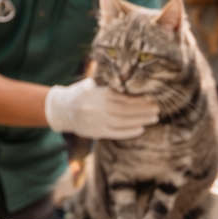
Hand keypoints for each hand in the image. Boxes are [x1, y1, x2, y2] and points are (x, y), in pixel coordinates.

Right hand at [44, 77, 158, 139]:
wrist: (60, 110)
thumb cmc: (79, 94)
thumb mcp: (88, 85)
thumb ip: (105, 87)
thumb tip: (127, 85)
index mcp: (96, 94)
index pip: (121, 98)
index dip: (137, 99)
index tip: (150, 98)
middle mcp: (96, 108)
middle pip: (124, 111)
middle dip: (142, 110)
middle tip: (157, 108)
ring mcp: (96, 122)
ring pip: (122, 122)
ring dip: (140, 121)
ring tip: (154, 119)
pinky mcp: (95, 132)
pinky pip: (115, 133)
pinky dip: (129, 132)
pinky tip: (141, 129)